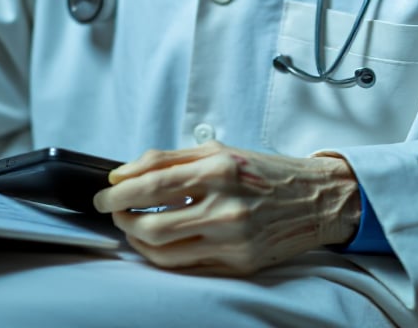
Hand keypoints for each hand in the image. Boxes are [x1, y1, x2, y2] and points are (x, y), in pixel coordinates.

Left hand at [93, 140, 360, 274]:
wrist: (314, 198)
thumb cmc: (265, 171)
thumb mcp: (220, 150)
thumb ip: (168, 159)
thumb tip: (123, 172)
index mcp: (220, 170)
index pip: (154, 184)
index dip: (119, 193)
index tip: (103, 194)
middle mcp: (226, 207)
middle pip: (151, 225)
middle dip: (122, 220)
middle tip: (114, 211)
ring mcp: (232, 241)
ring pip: (163, 252)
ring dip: (137, 241)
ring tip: (133, 226)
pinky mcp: (238, 265)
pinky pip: (186, 267)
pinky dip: (162, 256)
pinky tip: (158, 241)